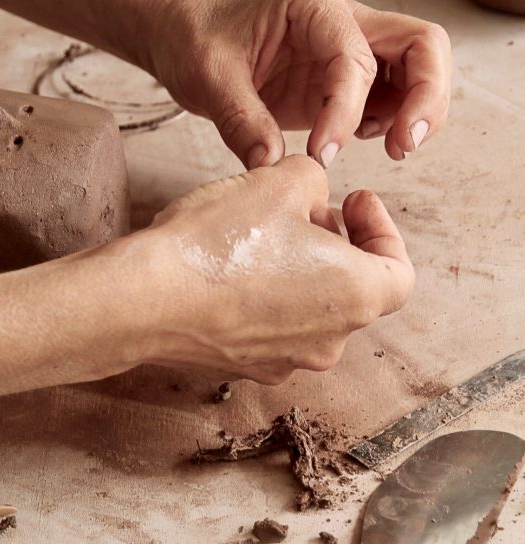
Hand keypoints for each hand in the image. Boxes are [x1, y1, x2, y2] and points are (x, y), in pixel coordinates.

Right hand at [136, 155, 414, 382]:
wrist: (145, 299)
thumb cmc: (218, 241)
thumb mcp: (279, 181)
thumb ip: (314, 179)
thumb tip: (311, 193)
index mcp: (356, 296)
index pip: (398, 269)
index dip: (383, 228)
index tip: (355, 200)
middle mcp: (328, 340)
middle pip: (351, 288)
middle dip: (334, 243)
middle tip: (304, 209)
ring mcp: (284, 360)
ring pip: (309, 308)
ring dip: (299, 270)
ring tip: (262, 234)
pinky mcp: (243, 365)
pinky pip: (269, 327)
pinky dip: (264, 296)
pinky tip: (230, 268)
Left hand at [143, 0, 451, 167]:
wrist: (183, 36)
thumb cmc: (194, 38)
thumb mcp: (209, 77)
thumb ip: (241, 121)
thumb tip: (272, 166)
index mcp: (312, 3)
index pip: (354, 57)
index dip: (346, 111)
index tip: (323, 154)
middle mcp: (340, 19)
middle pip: (420, 45)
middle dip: (425, 97)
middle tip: (405, 145)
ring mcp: (345, 49)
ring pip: (415, 68)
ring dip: (416, 110)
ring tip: (393, 148)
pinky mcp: (337, 80)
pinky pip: (387, 96)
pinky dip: (389, 120)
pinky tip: (361, 141)